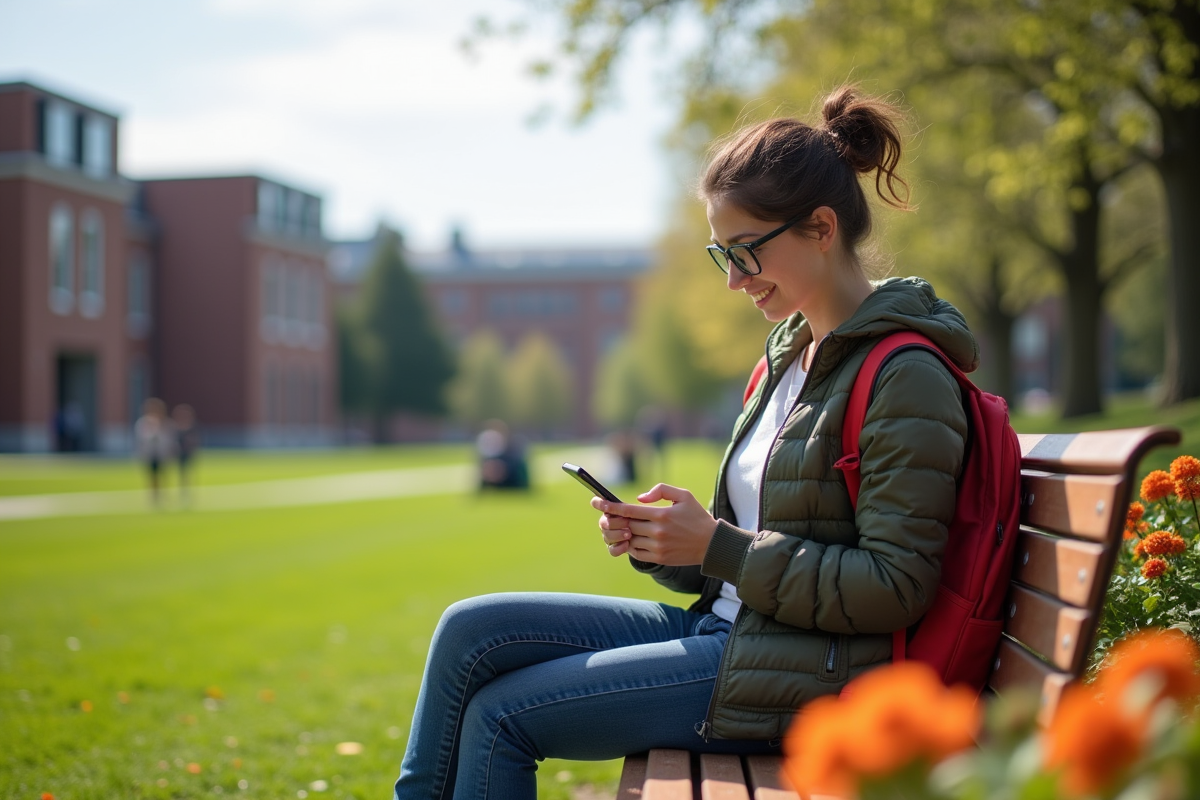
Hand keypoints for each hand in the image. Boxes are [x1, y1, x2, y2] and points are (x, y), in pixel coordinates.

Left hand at [592, 484, 717, 564]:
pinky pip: (636, 552)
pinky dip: (630, 546)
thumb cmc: (696, 516)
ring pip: (629, 539)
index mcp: (661, 514)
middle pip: (626, 525)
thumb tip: (639, 498)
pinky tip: (632, 538)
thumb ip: (660, 490)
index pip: (628, 510)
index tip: (596, 502)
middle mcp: (658, 531)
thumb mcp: (683, 495)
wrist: (711, 543)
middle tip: (607, 514)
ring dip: (622, 533)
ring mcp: (658, 546)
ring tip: (621, 527)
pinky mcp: (659, 557)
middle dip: (614, 519)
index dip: (610, 506)